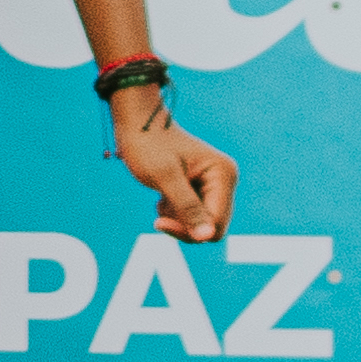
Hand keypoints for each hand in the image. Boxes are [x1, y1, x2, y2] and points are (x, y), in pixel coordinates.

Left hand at [113, 82, 234, 239]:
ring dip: (177, 218)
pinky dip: (174, 213)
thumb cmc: (148, 145)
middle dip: (183, 224)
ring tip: (162, 197)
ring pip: (200, 224)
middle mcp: (224, 180)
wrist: (136, 124)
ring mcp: (213, 185)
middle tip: (159, 210)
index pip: (216, 224)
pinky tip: (163, 196)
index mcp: (223, 174)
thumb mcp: (165, 177)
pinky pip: (191, 217)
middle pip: (211, 228)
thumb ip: (187, 207)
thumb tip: (207, 237)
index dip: (190, 230)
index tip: (159, 223)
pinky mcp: (200, 189)